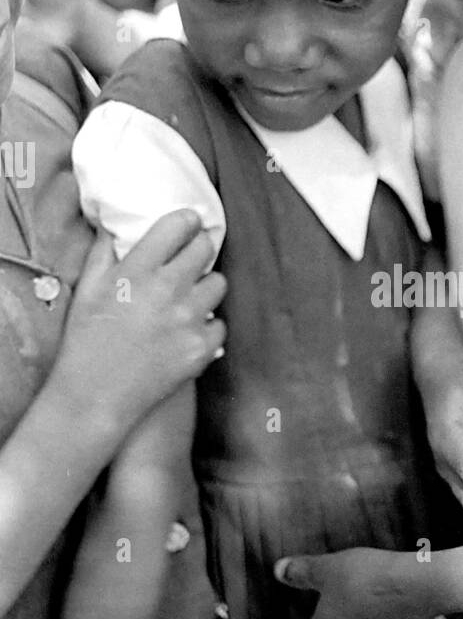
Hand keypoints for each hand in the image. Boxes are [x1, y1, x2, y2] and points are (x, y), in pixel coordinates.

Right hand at [51, 211, 225, 434]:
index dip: (187, 222)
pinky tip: (188, 332)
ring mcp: (188, 319)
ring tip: (187, 300)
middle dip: (197, 251)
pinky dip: (208, 327)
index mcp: (138, 270)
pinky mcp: (201, 347)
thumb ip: (104, 251)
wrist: (95, 396)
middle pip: (205, 249)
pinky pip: (220, 324)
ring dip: (205, 288)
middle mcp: (167, 289)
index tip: (187, 226)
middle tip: (188, 261)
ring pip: (219, 284)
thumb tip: (116, 225)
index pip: (180, 225)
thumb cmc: (87, 341)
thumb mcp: (88, 288)